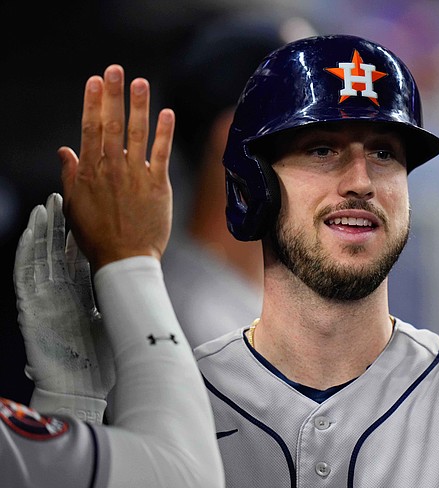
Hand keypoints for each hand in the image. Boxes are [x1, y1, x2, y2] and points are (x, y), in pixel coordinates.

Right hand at [13, 193, 113, 418]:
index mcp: (79, 297)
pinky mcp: (32, 311)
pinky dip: (26, 255)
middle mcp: (60, 295)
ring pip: (39, 260)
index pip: (76, 260)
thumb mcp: (109, 323)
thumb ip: (111, 302)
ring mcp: (45, 301)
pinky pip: (26, 277)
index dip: (76, 236)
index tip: (85, 213)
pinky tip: (30, 235)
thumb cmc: (101, 362)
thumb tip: (133, 287)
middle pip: (56, 253)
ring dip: (40, 233)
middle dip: (57, 225)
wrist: (83, 390)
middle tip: (62, 197)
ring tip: (44, 207)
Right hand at [57, 64, 174, 269]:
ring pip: (136, 134)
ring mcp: (136, 176)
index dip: (91, 102)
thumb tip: (64, 151)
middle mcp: (111, 169)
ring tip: (140, 82)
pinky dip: (164, 133)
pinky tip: (167, 113)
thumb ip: (71, 175)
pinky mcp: (158, 186)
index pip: (89, 129)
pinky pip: (161, 154)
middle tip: (115, 69)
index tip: (94, 81)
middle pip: (110, 124)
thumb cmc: (99, 235)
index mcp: (90, 172)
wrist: (125, 259)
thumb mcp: (74, 205)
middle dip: (112, 95)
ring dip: (138, 106)